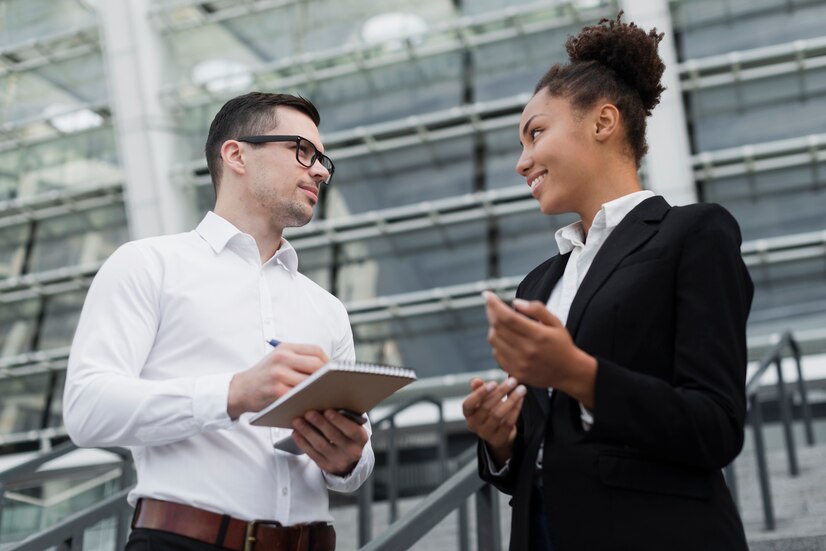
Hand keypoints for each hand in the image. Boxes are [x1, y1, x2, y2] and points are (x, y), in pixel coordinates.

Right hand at [227, 343, 327, 418]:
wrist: (240, 390)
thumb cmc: (263, 375)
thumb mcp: (278, 359)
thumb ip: (299, 359)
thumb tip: (327, 367)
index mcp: (285, 349)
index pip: (315, 350)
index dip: (328, 361)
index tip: (332, 371)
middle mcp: (282, 358)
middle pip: (316, 364)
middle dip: (327, 375)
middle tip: (331, 384)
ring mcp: (279, 375)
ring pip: (310, 381)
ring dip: (320, 388)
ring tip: (325, 393)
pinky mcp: (277, 392)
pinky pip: (300, 395)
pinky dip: (308, 398)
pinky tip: (312, 401)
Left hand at [291, 409, 368, 475]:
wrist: (350, 459)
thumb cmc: (349, 435)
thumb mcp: (353, 427)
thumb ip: (345, 417)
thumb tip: (325, 404)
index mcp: (361, 438)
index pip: (351, 430)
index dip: (339, 421)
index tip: (327, 411)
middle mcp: (352, 451)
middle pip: (333, 436)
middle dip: (319, 423)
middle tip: (308, 413)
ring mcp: (339, 461)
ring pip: (320, 445)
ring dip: (307, 431)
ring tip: (297, 421)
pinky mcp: (327, 466)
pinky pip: (312, 454)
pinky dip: (303, 442)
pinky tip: (296, 433)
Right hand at [462, 376, 525, 468]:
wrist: (497, 433)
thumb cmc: (488, 411)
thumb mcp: (482, 399)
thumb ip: (478, 389)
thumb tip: (476, 381)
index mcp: (468, 413)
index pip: (468, 404)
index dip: (480, 393)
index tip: (494, 383)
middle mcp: (473, 424)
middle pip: (486, 407)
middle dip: (501, 392)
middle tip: (513, 381)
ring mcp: (485, 433)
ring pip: (498, 415)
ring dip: (511, 400)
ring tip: (521, 389)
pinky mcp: (498, 438)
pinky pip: (508, 422)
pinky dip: (516, 410)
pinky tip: (521, 399)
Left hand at [484, 291, 596, 407]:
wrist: (569, 372)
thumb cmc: (562, 344)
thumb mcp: (556, 322)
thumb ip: (537, 309)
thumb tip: (515, 302)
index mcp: (538, 335)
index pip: (508, 317)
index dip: (494, 304)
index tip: (487, 294)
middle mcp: (527, 350)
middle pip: (498, 327)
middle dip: (491, 312)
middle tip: (491, 305)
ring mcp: (520, 363)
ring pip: (494, 340)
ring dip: (493, 328)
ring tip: (502, 323)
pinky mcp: (515, 372)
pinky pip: (496, 354)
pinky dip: (497, 343)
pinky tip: (506, 339)